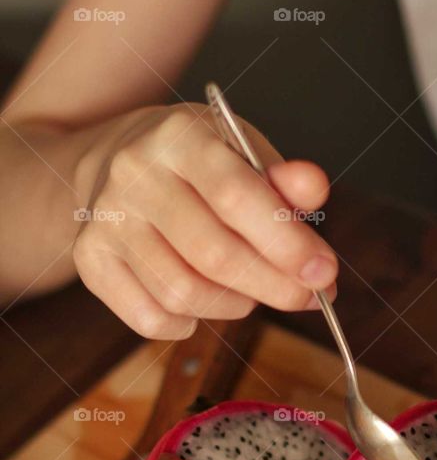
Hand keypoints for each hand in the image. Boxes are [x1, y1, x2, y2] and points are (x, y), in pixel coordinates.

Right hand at [72, 103, 336, 337]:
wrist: (116, 160)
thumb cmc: (199, 164)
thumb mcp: (245, 153)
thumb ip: (283, 178)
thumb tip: (314, 188)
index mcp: (179, 136)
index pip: (236, 195)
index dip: (286, 243)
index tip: (324, 273)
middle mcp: (134, 173)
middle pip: (212, 254)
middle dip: (272, 286)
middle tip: (305, 297)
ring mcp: (106, 218)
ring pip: (182, 293)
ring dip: (234, 305)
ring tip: (251, 292)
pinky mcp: (89, 259)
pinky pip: (148, 318)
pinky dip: (188, 324)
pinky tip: (205, 305)